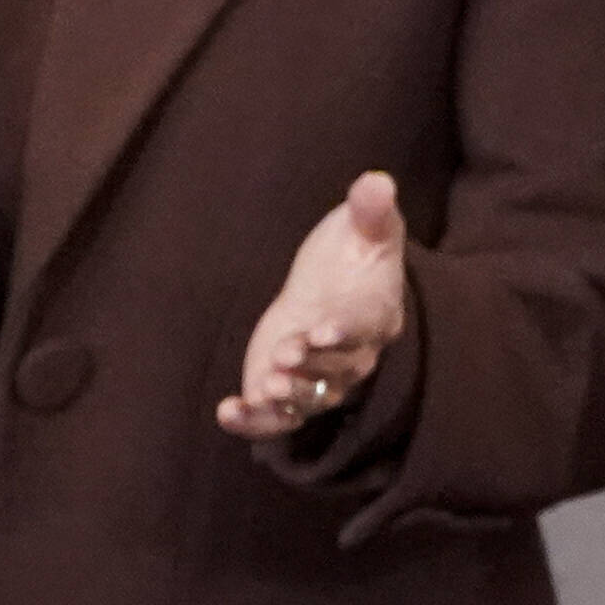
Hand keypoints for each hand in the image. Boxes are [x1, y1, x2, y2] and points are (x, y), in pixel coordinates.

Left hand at [219, 172, 408, 437]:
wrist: (332, 286)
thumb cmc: (353, 253)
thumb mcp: (364, 225)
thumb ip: (371, 209)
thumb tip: (378, 182)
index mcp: (376, 314)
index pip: (364, 327)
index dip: (345, 332)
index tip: (321, 331)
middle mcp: (354, 356)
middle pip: (337, 371)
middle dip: (310, 366)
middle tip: (283, 355)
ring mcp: (320, 379)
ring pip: (309, 399)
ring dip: (286, 398)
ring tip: (262, 389)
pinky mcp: (289, 391)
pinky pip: (278, 418)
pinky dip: (254, 422)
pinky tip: (227, 412)